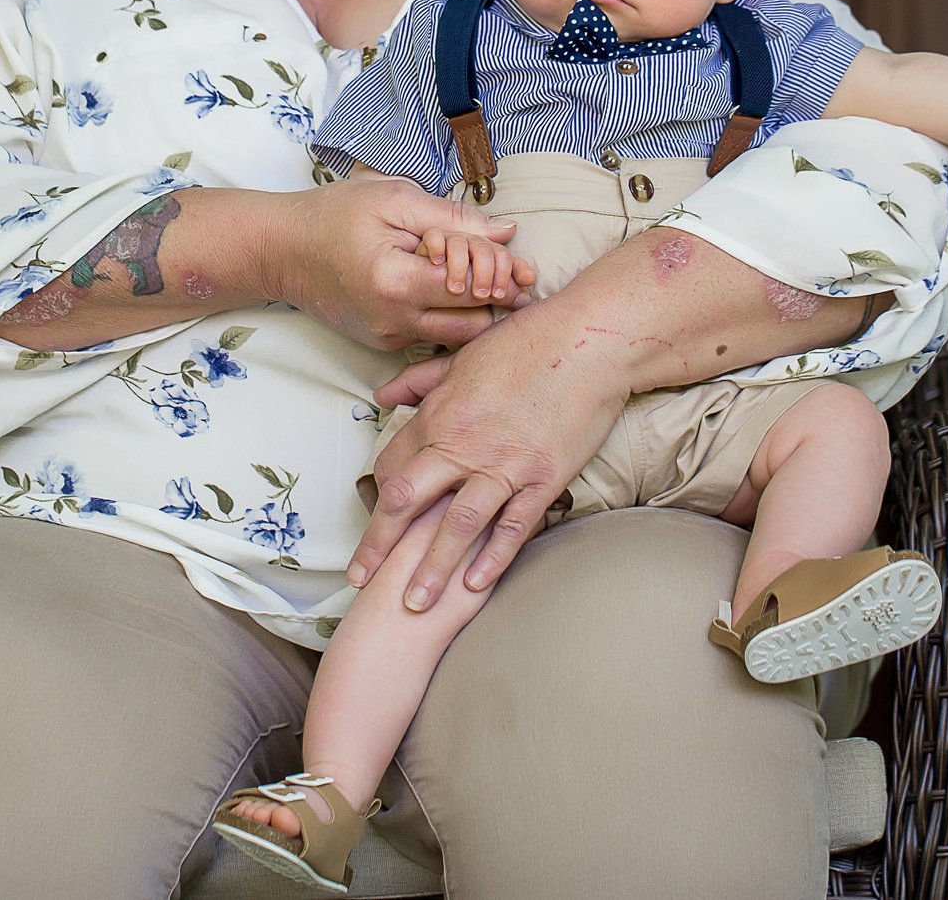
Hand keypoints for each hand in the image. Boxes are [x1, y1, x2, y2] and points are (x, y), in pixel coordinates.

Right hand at [272, 173, 531, 351]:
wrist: (281, 250)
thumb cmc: (334, 214)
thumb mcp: (395, 199)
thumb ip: (453, 218)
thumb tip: (506, 232)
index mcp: (397, 282)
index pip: (473, 290)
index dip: (502, 275)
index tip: (517, 263)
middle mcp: (393, 321)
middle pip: (473, 325)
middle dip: (498, 301)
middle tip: (513, 276)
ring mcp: (387, 338)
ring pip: (456, 338)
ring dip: (477, 314)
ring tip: (485, 283)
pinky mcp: (382, 343)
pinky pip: (431, 337)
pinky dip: (449, 318)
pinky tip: (451, 293)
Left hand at [348, 293, 628, 610]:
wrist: (587, 343)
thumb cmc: (526, 342)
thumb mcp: (462, 355)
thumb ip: (418, 381)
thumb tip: (381, 396)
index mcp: (440, 414)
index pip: (393, 464)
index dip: (376, 494)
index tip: (371, 519)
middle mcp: (463, 445)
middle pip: (406, 501)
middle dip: (379, 545)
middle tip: (361, 579)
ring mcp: (504, 466)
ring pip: (456, 526)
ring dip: (431, 568)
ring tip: (414, 605)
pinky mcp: (543, 479)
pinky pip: (513, 528)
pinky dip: (493, 558)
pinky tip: (475, 587)